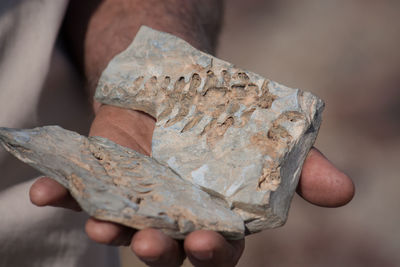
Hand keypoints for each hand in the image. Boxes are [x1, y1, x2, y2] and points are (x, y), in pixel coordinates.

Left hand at [29, 105, 353, 266]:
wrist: (186, 85)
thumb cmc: (230, 117)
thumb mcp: (269, 138)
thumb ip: (302, 169)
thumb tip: (346, 192)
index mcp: (216, 214)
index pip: (220, 247)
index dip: (216, 251)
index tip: (210, 243)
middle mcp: (175, 214)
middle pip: (167, 247)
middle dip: (158, 250)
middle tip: (152, 243)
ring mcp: (138, 197)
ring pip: (122, 225)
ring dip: (109, 228)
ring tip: (100, 223)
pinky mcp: (106, 176)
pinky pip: (81, 191)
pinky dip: (63, 194)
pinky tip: (45, 191)